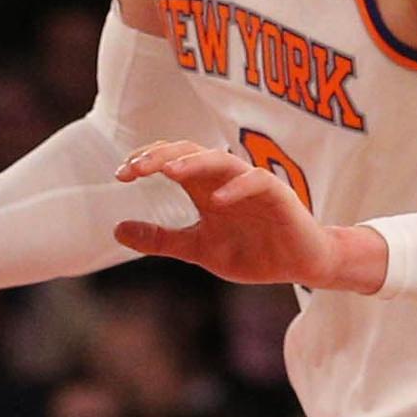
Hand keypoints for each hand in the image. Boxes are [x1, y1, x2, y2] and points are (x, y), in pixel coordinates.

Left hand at [112, 142, 379, 291]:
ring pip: (221, 160)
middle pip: (190, 153)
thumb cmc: (253, 250)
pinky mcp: (278, 195)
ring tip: (169, 171)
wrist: (301, 263)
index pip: (172, 160)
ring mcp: (252, 184)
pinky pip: (257, 183)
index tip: (120, 174)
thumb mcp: (198, 247)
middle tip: (134, 167)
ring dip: (195, 163)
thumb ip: (161, 239)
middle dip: (161, 156)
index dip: (146, 161)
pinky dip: (236, 188)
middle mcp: (225, 180)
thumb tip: (116, 229)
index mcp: (204, 188)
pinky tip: (216, 201)